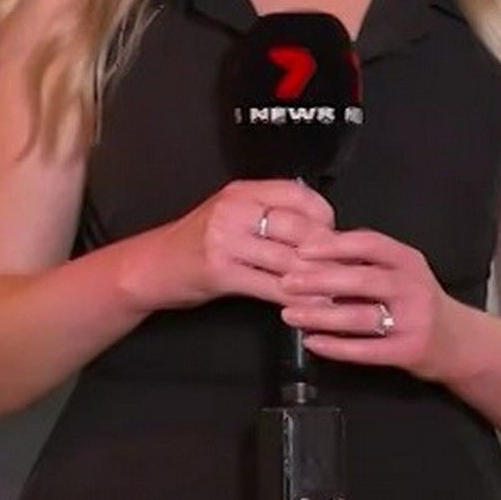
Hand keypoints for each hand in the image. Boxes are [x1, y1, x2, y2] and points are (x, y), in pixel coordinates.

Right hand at [130, 179, 335, 311]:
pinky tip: (309, 308)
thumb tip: (321, 230)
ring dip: (317, 280)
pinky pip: (269, 286)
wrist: (153, 266)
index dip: (324, 216)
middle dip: (327, 252)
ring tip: (339, 293)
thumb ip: (268, 214)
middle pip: (297, 227)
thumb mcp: (231, 216)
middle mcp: (235, 209)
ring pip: (287, 258)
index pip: (297, 194)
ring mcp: (225, 239)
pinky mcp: (220, 271)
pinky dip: (294, 300)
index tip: (337, 237)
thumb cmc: (198, 242)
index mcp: (243, 191)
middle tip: (347, 269)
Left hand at [280, 229, 457, 380]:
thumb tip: (315, 249)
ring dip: (321, 316)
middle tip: (287, 282)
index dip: (334, 245)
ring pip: (360, 316)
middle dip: (319, 280)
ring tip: (290, 314)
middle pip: (361, 279)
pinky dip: (336, 346)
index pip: (369, 243)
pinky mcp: (410, 351)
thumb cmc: (419, 302)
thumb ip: (366, 261)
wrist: (460, 342)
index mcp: (408, 260)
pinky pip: (366, 349)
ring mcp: (414, 320)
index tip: (303, 249)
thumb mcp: (402, 272)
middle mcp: (413, 286)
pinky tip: (313, 342)